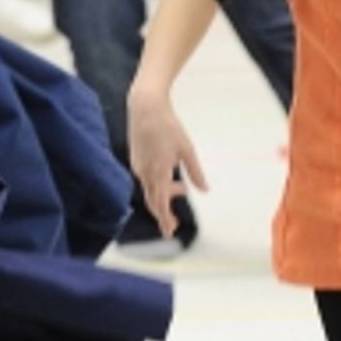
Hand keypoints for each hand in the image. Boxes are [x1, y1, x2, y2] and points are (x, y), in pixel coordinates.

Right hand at [128, 83, 207, 235]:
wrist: (145, 108)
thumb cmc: (168, 127)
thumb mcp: (187, 150)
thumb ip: (195, 172)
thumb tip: (204, 190)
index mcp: (158, 172)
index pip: (161, 204)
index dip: (165, 220)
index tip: (170, 232)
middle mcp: (144, 173)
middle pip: (152, 201)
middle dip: (162, 214)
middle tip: (174, 224)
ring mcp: (138, 167)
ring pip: (150, 190)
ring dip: (164, 195)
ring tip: (182, 188)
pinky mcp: (136, 160)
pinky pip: (146, 179)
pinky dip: (158, 184)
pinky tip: (170, 175)